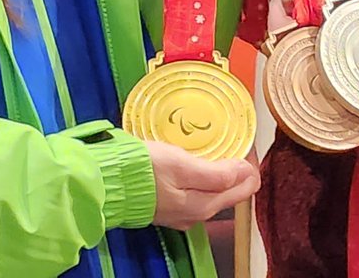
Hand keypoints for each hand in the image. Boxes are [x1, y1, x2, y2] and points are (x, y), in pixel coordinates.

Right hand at [145, 140, 259, 229]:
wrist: (110, 181)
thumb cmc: (144, 170)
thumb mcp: (183, 165)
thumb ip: (216, 172)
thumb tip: (246, 172)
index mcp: (203, 204)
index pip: (242, 190)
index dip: (249, 167)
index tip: (248, 146)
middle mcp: (195, 214)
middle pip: (228, 193)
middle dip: (238, 170)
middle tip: (240, 145)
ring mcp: (181, 212)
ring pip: (212, 193)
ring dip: (221, 173)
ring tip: (223, 150)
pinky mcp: (168, 206)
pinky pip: (196, 192)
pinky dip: (204, 178)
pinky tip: (200, 164)